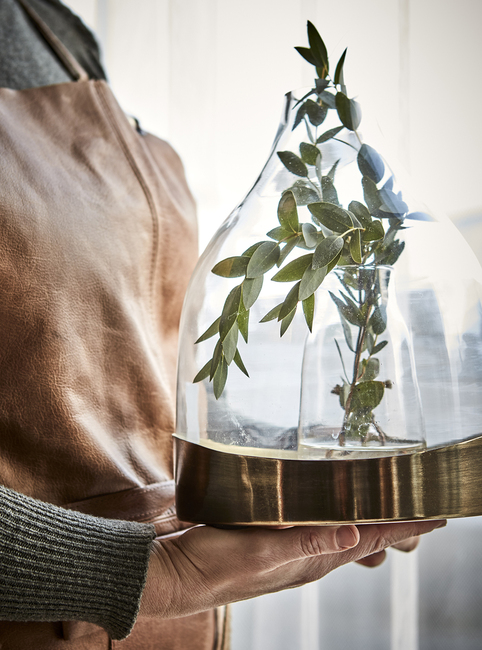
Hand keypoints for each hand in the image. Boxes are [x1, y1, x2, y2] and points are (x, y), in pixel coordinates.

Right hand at [139, 520, 443, 618]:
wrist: (174, 574)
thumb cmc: (213, 565)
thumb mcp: (259, 554)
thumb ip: (304, 543)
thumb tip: (353, 535)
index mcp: (309, 560)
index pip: (367, 541)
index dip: (401, 528)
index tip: (434, 518)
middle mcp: (305, 556)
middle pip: (361, 538)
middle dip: (392, 524)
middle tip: (419, 507)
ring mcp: (287, 549)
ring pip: (339, 532)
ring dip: (365, 519)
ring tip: (385, 505)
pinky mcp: (269, 538)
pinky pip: (313, 526)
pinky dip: (332, 514)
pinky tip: (328, 505)